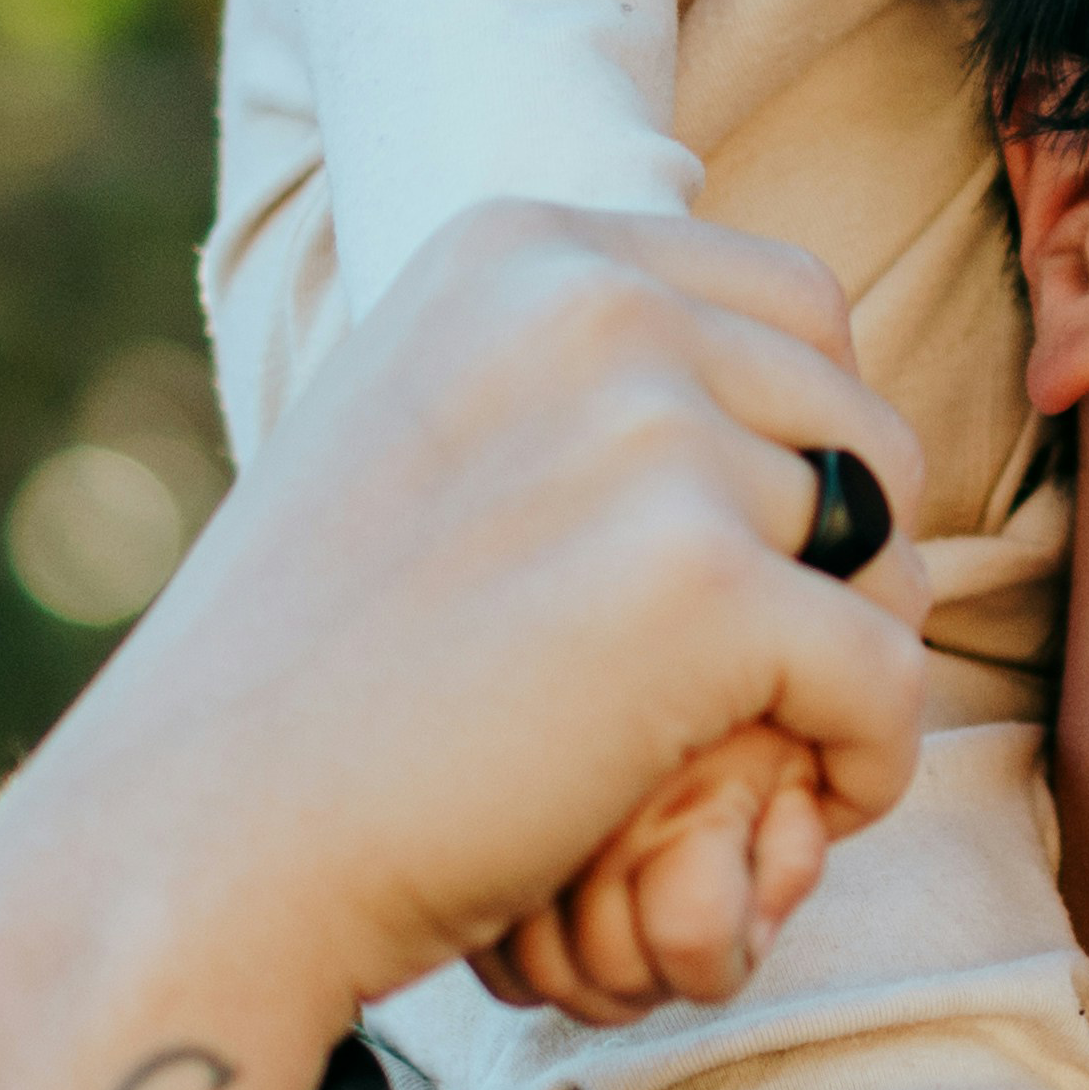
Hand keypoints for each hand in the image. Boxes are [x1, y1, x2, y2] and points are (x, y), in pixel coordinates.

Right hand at [0, 206, 934, 1089]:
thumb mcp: (425, 435)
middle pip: (858, 416)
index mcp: (525, 250)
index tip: (748, 563)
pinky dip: (866, 763)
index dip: (807, 444)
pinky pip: (890, 674)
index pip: (796, 306)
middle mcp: (595, 305)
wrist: (199, 839)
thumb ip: (570, 381)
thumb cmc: (306, 678)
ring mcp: (652, 438)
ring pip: (886, 548)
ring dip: (847, 662)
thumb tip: (764, 372)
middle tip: (770, 678)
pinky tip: (793, 812)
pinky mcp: (702, 586)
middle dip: (847, 553)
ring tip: (755, 752)